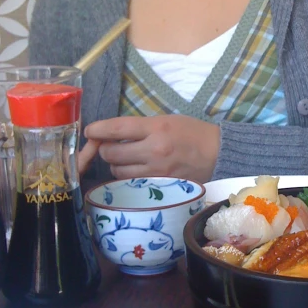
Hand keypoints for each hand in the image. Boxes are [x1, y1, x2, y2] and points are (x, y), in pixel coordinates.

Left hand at [79, 115, 220, 183]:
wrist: (218, 154)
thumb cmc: (192, 133)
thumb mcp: (167, 120)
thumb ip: (141, 127)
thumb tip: (112, 133)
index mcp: (156, 128)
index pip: (117, 128)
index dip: (98, 129)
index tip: (90, 131)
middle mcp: (154, 150)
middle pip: (111, 153)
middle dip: (105, 149)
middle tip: (111, 146)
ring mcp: (156, 172)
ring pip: (118, 171)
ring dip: (116, 164)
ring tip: (125, 159)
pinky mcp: (160, 187)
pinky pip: (131, 184)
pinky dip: (127, 177)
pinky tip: (134, 171)